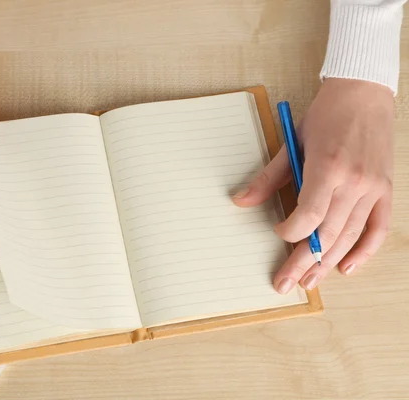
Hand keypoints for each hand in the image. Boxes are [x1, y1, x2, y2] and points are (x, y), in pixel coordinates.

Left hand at [234, 79, 393, 293]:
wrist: (363, 94)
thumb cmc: (325, 116)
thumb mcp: (291, 143)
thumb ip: (268, 177)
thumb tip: (240, 202)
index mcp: (328, 167)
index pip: (309, 215)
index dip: (291, 231)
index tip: (278, 233)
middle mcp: (354, 182)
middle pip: (328, 233)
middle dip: (303, 261)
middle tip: (286, 283)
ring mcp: (373, 188)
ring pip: (350, 237)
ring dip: (328, 263)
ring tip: (310, 281)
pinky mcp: (385, 190)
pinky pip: (377, 229)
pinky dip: (364, 251)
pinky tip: (347, 268)